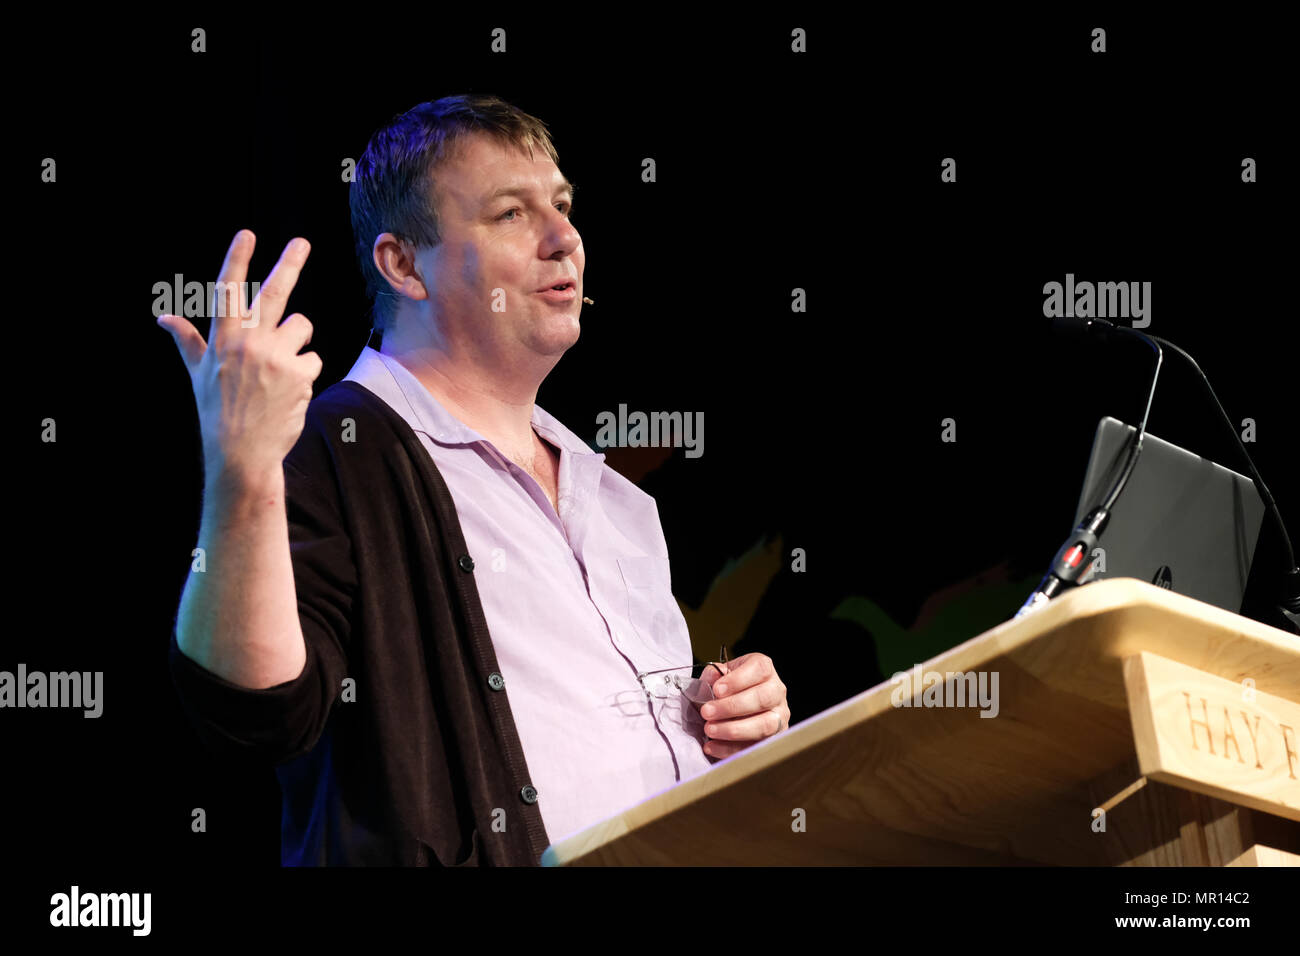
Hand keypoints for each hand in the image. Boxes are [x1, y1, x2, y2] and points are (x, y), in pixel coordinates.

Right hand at [157, 230, 321, 483]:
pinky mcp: (299, 373)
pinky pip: (313, 358)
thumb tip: (163, 318)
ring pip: (302, 327)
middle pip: (275, 293)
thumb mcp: (198, 374)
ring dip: (297, 342)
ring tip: (280, 369)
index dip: (238, 260)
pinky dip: (306, 372)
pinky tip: (290, 392)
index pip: (229, 291)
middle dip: (289, 263)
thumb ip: (187, 341)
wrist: (242, 452)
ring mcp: (275, 357)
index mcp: (223, 339)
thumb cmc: (218, 411)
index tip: (246, 234)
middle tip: (302, 242)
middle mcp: (248, 342)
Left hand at [697, 652, 788, 759]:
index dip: (738, 680)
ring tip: (710, 730)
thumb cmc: (730, 687)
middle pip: (762, 698)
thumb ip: (714, 674)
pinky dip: (731, 749)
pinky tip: (712, 746)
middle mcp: (777, 691)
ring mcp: (779, 716)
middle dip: (732, 707)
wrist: (739, 705)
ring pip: (764, 725)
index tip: (716, 690)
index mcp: (764, 670)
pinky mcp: (774, 738)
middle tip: (707, 712)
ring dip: (733, 730)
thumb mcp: (721, 675)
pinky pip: (756, 746)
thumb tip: (711, 677)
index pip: (759, 669)